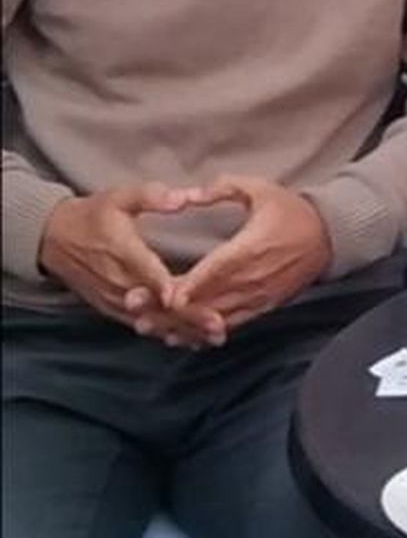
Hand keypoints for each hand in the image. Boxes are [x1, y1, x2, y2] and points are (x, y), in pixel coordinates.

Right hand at [38, 184, 214, 344]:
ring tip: (214, 339)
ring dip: (182, 330)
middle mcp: (119, 282)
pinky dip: (166, 333)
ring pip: (151, 321)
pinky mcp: (112, 308)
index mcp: (123, 253)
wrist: (55, 239)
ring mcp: (115, 299)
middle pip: (156, 306)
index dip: (168, 288)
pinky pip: (141, 325)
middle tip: (220, 327)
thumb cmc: (93, 216)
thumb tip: (183, 197)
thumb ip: (151, 197)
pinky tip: (192, 340)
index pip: (148, 274)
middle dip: (187, 317)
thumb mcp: (120, 198)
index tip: (193, 298)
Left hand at [164, 177, 331, 333]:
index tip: (164, 295)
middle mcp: (252, 277)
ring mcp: (258, 296)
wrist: (328, 237)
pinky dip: (202, 333)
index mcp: (251, 247)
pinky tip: (180, 337)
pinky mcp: (262, 307)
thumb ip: (222, 189)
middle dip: (171, 309)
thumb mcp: (260, 189)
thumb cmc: (290, 210)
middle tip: (137, 312)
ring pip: (214, 318)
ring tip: (148, 329)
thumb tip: (186, 194)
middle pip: (208, 299)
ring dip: (181, 325)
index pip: (216, 270)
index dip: (190, 285)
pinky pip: (229, 325)